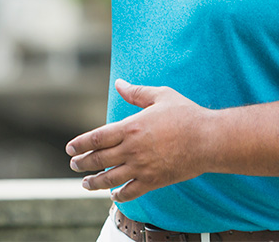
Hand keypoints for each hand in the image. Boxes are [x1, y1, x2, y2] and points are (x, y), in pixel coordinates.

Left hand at [66, 79, 209, 201]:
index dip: (80, 144)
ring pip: (110, 179)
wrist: (208, 139)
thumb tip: (120, 83)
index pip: (96, 138)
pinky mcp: (153, 181)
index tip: (70, 148)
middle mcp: (131, 149)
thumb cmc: (185, 114)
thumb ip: (136, 92)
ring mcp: (141, 167)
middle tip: (73, 165)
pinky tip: (114, 194)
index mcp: (130, 127)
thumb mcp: (160, 96)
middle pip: (98, 160)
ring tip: (85, 183)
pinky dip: (119, 194)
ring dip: (95, 182)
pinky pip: (131, 192)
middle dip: (82, 163)